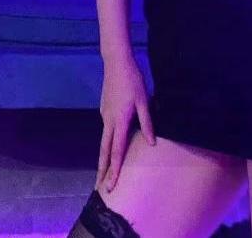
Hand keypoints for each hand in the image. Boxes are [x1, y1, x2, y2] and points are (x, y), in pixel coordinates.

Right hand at [96, 54, 155, 191]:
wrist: (116, 63)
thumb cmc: (133, 81)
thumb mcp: (145, 100)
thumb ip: (147, 122)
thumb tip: (152, 143)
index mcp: (119, 120)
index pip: (117, 151)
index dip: (115, 169)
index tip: (110, 186)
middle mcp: (108, 121)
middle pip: (104, 151)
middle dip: (102, 171)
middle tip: (100, 189)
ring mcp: (104, 115)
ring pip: (103, 142)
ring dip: (103, 159)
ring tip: (104, 173)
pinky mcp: (104, 110)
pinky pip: (106, 131)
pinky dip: (106, 144)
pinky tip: (111, 147)